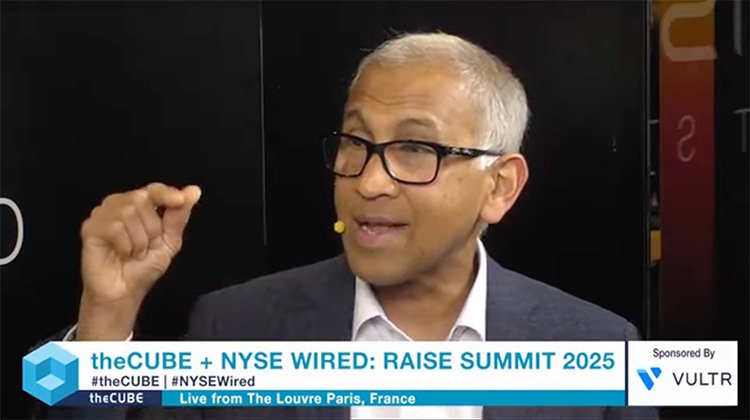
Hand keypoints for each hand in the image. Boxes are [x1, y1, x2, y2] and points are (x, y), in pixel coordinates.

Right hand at [76, 183, 200, 339]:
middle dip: (152, 228)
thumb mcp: (170, 241)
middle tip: (148, 246)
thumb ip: (178, 216)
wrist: (125, 292)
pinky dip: (125, 245)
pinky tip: (122, 254)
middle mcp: (119, 204)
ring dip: (139, 240)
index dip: (167, 193)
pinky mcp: (90, 228)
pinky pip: (114, 227)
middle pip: (142, 199)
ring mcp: (102, 214)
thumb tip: (193, 191)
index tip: (180, 200)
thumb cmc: (144, 267)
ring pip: (128, 212)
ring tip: (135, 252)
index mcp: (140, 205)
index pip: (154, 189)